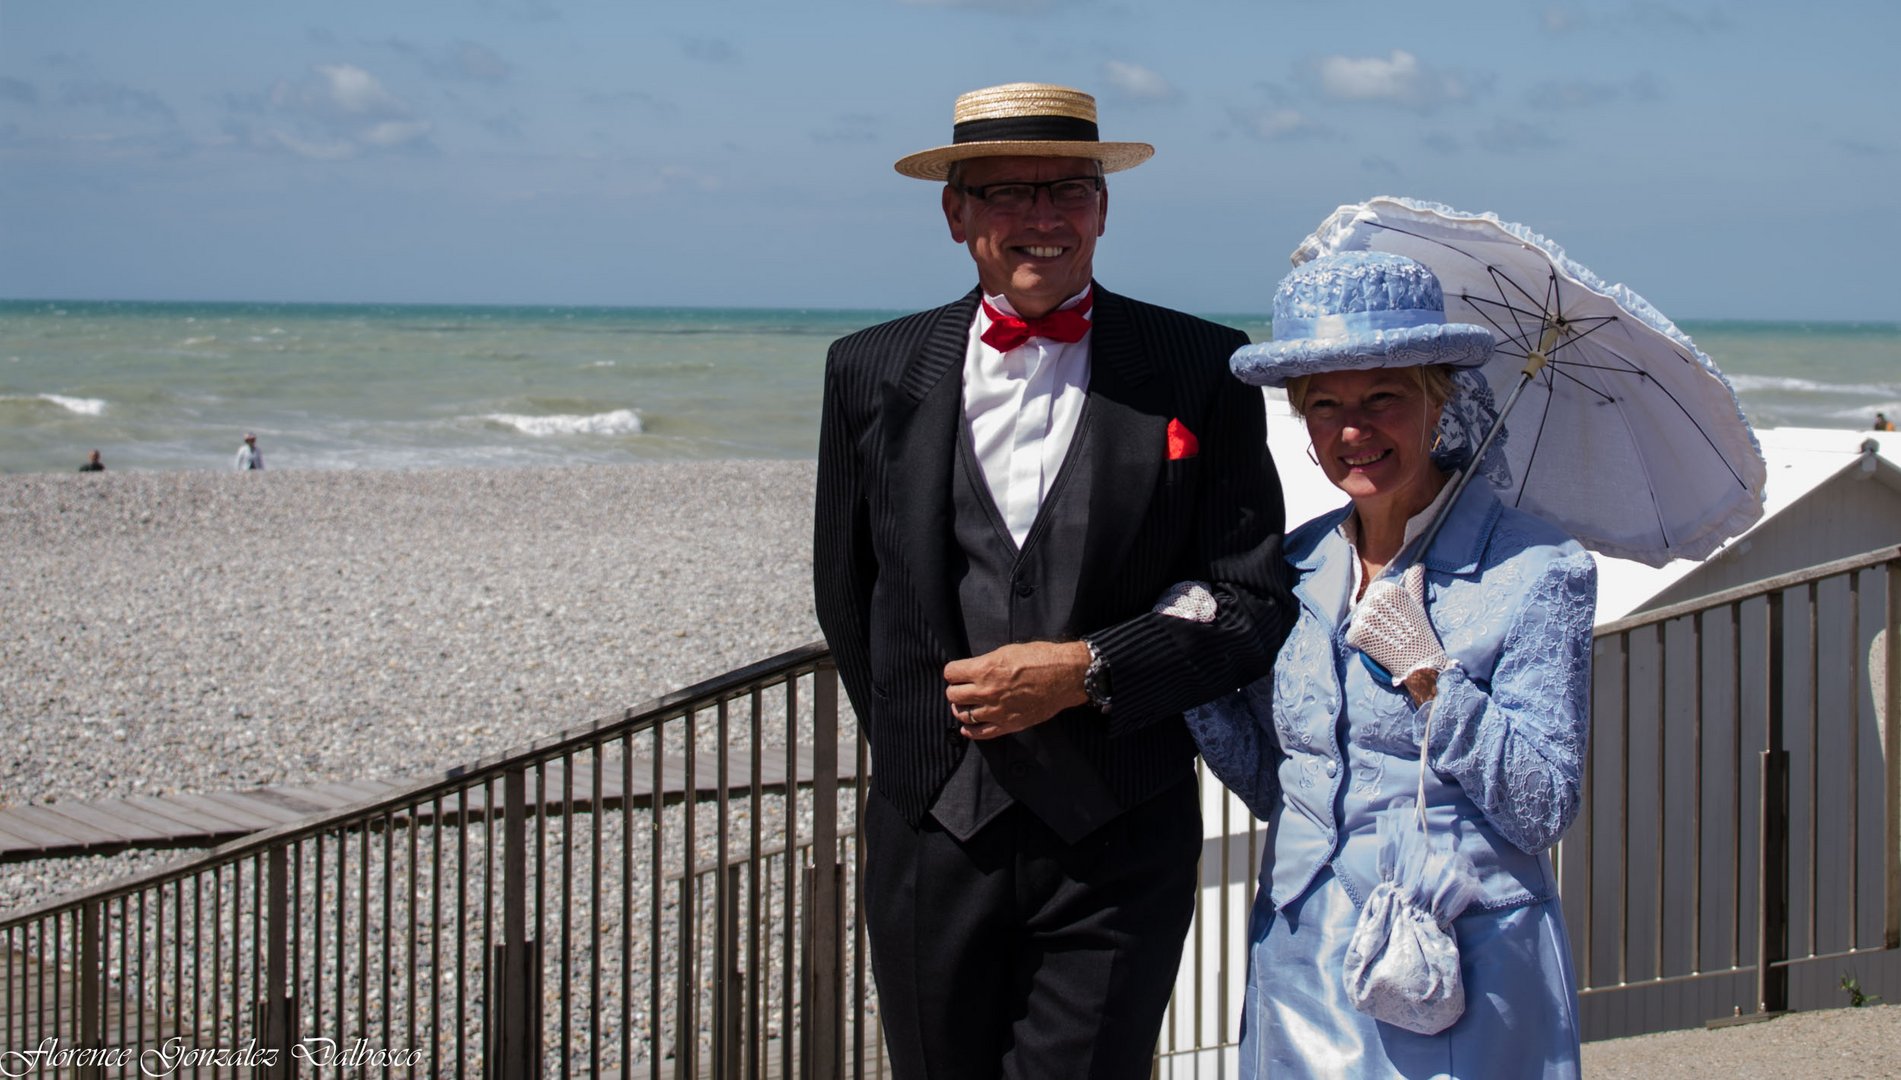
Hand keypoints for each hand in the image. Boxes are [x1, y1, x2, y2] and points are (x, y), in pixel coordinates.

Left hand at [943, 641, 1090, 739]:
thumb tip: (972, 670)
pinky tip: (968, 727)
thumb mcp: (1007, 651)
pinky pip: (980, 733)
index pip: (951, 673)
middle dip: (955, 690)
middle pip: (953, 695)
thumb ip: (986, 663)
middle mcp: (986, 691)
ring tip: (966, 705)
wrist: (1065, 677)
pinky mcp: (1007, 724)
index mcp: (985, 669)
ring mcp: (996, 710)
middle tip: (961, 688)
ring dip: (962, 709)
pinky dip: (970, 731)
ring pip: (963, 714)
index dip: (953, 672)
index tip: (957, 673)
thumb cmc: (1040, 658)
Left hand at [1346, 563, 1448, 706]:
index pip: (1373, 593)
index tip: (1392, 619)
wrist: (1420, 661)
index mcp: (1389, 589)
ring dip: (1366, 632)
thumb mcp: (1418, 603)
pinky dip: (1360, 644)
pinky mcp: (1358, 633)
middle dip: (1373, 620)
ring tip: (1384, 639)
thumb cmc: (1420, 632)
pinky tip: (1376, 647)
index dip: (1381, 608)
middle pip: (1363, 607)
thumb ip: (1414, 583)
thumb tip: (1418, 566)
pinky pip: (1351, 636)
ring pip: (1357, 621)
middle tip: (1389, 632)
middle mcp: (1375, 599)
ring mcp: (1365, 616)